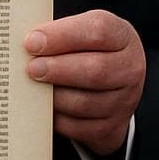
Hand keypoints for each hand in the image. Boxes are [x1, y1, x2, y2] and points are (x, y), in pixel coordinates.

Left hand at [24, 9, 144, 155]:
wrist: (114, 84)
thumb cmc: (89, 50)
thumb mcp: (83, 31)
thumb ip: (59, 33)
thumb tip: (28, 42)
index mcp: (123, 36)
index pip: (97, 31)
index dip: (62, 36)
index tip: (32, 42)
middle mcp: (130, 69)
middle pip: (94, 70)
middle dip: (57, 69)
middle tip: (31, 68)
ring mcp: (124, 101)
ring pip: (84, 103)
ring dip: (54, 96)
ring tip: (32, 88)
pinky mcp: (111, 128)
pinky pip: (78, 127)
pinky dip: (56, 118)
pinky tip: (44, 108)